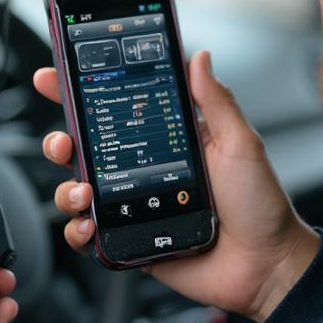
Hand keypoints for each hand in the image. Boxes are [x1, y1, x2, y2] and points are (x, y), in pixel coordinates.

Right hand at [33, 51, 319, 322]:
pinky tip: (89, 225)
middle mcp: (143, 169)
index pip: (116, 108)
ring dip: (67, 187)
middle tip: (63, 140)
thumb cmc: (260, 205)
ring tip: (85, 191)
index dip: (82, 91)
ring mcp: (132, 206)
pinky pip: (88, 234)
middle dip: (60, 138)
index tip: (57, 76)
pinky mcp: (128, 239)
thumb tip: (199, 57)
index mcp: (166, 140)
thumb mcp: (240, 143)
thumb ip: (216, 100)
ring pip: (78, 189)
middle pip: (84, 148)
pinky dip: (77, 230)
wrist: (266, 265)